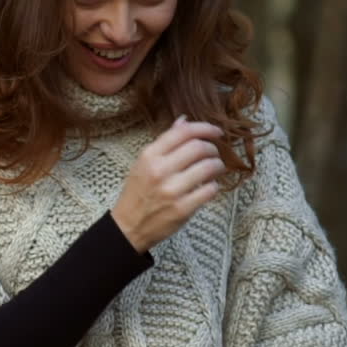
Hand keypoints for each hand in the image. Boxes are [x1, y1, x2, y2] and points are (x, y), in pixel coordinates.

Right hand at [110, 115, 225, 252]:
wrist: (128, 226)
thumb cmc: (138, 192)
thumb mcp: (144, 163)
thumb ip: (165, 143)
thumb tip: (184, 121)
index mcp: (149, 156)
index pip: (183, 132)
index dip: (205, 128)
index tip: (216, 131)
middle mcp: (159, 170)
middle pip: (199, 147)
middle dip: (213, 148)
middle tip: (214, 154)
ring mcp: (171, 190)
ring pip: (209, 167)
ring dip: (218, 166)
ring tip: (215, 169)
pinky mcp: (182, 209)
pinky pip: (210, 190)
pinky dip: (214, 186)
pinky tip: (208, 187)